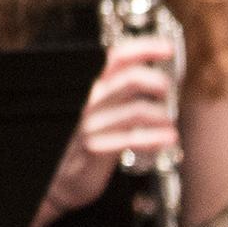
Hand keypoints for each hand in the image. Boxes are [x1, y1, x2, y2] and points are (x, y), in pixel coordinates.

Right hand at [37, 32, 183, 224]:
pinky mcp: (96, 148)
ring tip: (168, 124)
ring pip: (137, 110)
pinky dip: (156, 138)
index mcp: (88, 86)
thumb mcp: (98, 109)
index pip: (114, 58)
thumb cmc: (84, 140)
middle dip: (158, 82)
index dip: (143, 49)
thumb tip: (155, 76)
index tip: (167, 48)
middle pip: (131, 79)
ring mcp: (90, 125)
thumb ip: (119, 90)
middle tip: (167, 91)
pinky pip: (133, 139)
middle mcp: (88, 101)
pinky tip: (168, 138)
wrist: (59, 178)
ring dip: (162, 116)